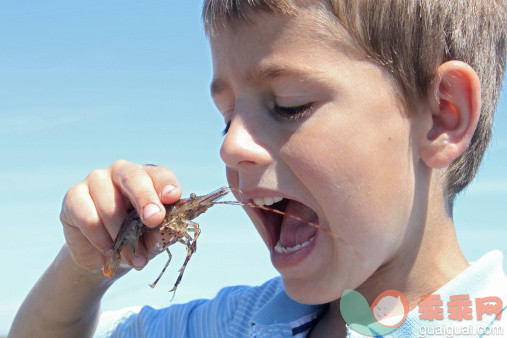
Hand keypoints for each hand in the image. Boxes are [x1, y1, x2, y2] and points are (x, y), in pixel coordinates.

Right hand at [60, 160, 181, 276]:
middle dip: (145, 198)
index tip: (172, 197)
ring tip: (133, 258)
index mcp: (148, 177)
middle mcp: (122, 172)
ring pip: (110, 205)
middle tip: (154, 219)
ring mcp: (96, 180)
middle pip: (133, 177)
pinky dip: (101, 238)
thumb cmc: (136, 239)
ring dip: (123, 236)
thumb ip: (161, 233)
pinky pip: (89, 217)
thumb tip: (166, 231)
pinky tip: (108, 250)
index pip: (160, 174)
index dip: (166, 184)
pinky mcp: (74, 196)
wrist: (104, 255)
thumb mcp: (153, 239)